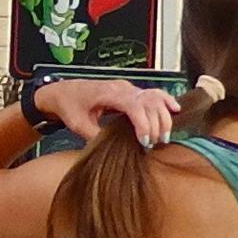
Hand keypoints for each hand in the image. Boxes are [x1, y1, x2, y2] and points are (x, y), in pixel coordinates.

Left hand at [36, 79, 175, 145]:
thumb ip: (94, 135)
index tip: (145, 142)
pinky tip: (175, 110)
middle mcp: (122, 88)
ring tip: (163, 137)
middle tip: (155, 144)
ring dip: (163, 116)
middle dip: (157, 124)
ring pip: (154, 97)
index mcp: (109, 93)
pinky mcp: (130, 92)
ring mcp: (127, 88)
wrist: (62, 91)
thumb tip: (111, 149)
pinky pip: (152, 94)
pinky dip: (165, 101)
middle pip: (150, 102)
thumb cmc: (68, 105)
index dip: (144, 124)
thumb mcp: (77, 124)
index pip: (135, 106)